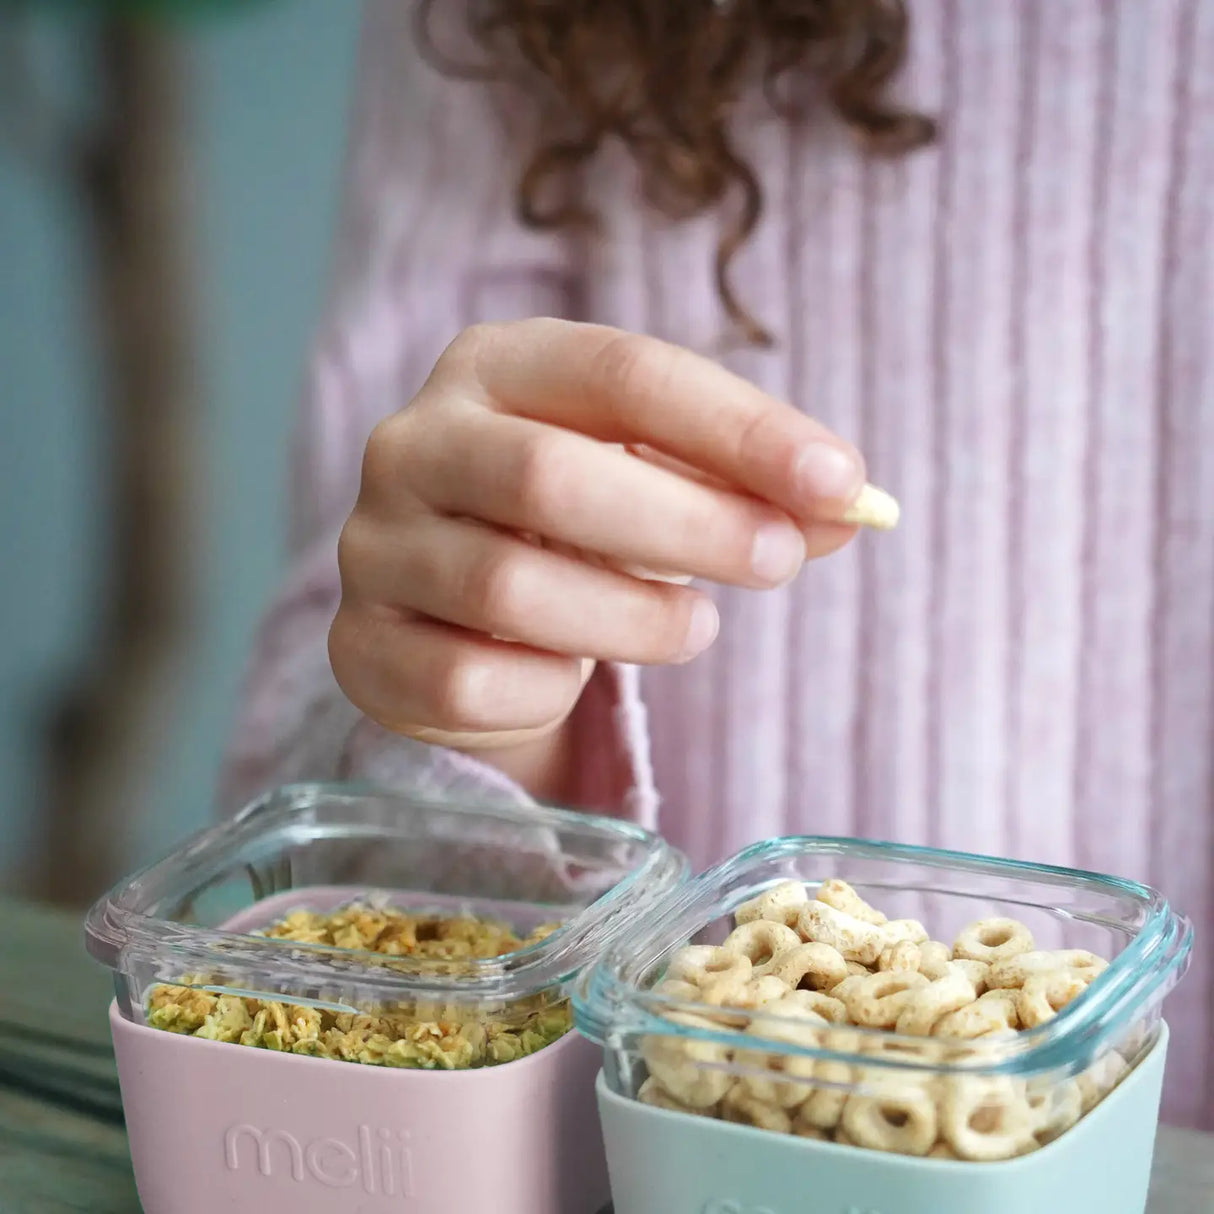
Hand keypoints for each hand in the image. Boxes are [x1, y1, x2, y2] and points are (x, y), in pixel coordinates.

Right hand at [329, 320, 893, 792]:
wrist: (454, 609)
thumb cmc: (573, 526)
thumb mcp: (657, 481)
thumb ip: (748, 488)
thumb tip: (860, 508)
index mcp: (495, 366)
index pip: (624, 373)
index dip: (739, 429)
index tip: (839, 482)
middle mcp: (414, 442)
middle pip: (552, 474)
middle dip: (690, 526)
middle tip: (780, 561)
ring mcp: (375, 546)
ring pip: (510, 586)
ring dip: (633, 618)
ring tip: (696, 628)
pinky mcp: (362, 645)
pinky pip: (468, 678)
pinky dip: (549, 689)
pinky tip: (574, 677)